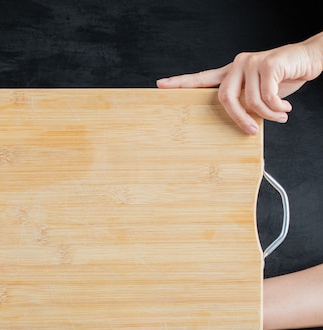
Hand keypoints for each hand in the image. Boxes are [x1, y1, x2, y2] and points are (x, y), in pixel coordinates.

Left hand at [157, 32, 322, 134]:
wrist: (309, 60)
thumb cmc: (283, 79)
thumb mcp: (258, 93)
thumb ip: (245, 103)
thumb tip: (237, 123)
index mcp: (230, 73)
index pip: (201, 78)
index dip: (180, 83)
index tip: (160, 85)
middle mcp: (236, 65)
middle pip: (224, 98)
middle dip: (238, 119)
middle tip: (251, 131)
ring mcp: (251, 62)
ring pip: (249, 100)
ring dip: (267, 114)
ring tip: (281, 115)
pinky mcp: (268, 63)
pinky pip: (267, 95)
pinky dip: (278, 107)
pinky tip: (286, 107)